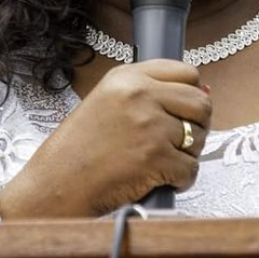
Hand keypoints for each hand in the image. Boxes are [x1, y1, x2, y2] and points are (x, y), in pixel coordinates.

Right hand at [0, 60, 210, 217]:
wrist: (53, 185)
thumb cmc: (78, 148)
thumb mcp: (108, 100)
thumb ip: (151, 91)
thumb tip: (205, 92)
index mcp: (128, 76)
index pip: (187, 72)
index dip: (191, 93)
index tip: (182, 109)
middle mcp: (141, 95)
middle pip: (201, 103)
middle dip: (197, 124)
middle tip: (179, 140)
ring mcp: (150, 126)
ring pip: (198, 137)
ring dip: (187, 154)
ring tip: (162, 161)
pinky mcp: (155, 158)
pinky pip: (190, 168)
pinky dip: (181, 179)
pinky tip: (159, 179)